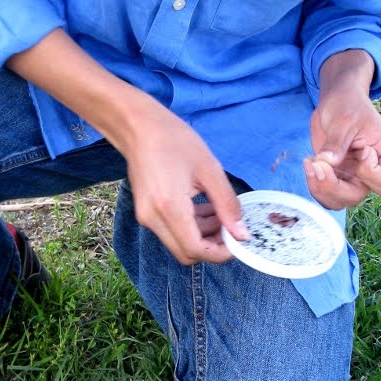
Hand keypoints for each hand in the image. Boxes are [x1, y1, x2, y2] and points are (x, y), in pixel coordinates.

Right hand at [121, 105, 248, 264]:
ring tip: (221, 214)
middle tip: (231, 229)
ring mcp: (146, 217)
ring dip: (203, 237)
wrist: (138, 127)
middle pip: (185, 253)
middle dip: (212, 247)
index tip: (238, 240)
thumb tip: (242, 234)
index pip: (195, 249)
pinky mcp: (146, 213)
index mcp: (169, 207)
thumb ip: (227, 204)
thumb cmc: (174, 140)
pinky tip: (205, 209)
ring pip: (179, 244)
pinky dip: (191, 228)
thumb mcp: (210, 169)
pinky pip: (171, 231)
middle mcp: (153, 218)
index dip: (220, 253)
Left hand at [304, 52, 380, 208]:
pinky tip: (308, 164)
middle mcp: (368, 170)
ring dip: (321, 189)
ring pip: (338, 200)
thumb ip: (337, 142)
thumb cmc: (348, 104)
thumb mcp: (345, 119)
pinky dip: (314, 184)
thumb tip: (326, 162)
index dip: (369, 174)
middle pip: (356, 197)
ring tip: (310, 164)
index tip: (360, 151)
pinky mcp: (334, 174)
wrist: (337, 100)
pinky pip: (325, 192)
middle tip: (318, 165)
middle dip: (334, 187)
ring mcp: (350, 175)